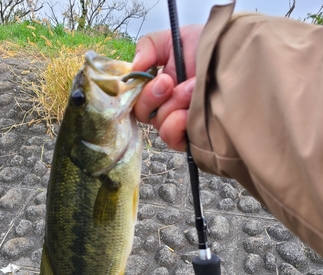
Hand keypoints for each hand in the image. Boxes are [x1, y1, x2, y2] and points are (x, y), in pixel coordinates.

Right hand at [132, 25, 203, 150]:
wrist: (237, 62)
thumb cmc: (214, 48)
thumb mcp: (177, 38)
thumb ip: (148, 47)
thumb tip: (134, 69)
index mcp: (161, 85)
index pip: (137, 97)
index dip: (142, 91)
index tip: (159, 78)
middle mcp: (168, 104)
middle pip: (143, 113)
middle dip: (155, 96)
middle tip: (172, 83)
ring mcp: (180, 122)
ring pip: (158, 124)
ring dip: (174, 105)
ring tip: (194, 90)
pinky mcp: (190, 138)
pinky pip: (171, 139)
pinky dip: (176, 126)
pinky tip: (189, 114)